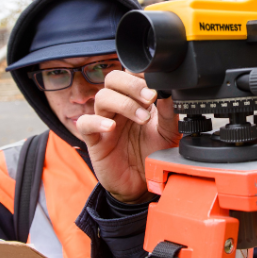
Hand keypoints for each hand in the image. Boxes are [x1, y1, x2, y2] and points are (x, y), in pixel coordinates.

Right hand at [76, 70, 180, 202]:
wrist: (144, 184)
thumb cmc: (153, 154)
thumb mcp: (169, 132)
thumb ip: (170, 112)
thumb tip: (171, 91)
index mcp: (136, 100)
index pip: (131, 74)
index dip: (140, 72)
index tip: (156, 80)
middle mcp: (119, 106)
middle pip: (113, 79)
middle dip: (132, 84)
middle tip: (150, 97)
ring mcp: (105, 121)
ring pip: (102, 97)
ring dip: (124, 103)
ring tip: (142, 118)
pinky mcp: (94, 140)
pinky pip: (85, 123)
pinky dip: (96, 121)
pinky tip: (111, 127)